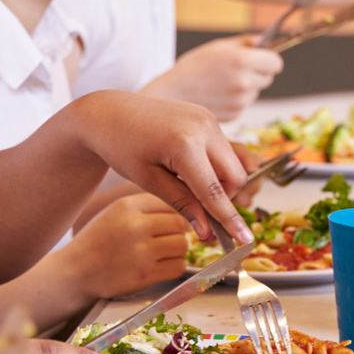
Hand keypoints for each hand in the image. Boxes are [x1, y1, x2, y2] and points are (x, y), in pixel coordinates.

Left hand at [64, 90, 252, 243]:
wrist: (109, 112)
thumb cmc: (122, 147)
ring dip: (218, 181)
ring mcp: (208, 118)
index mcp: (185, 144)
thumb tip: (207, 231)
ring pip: (231, 163)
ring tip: (185, 184)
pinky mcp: (207, 116)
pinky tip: (186, 168)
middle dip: (224, 198)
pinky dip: (212, 166)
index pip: (215, 191)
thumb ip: (182, 204)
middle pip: (235, 176)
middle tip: (200, 210)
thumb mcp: (149, 181)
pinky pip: (222, 149)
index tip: (244, 241)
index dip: (230, 219)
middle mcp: (204, 127)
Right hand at [64, 193, 189, 299]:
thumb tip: (184, 208)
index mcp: (127, 206)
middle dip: (178, 232)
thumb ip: (145, 207)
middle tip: (167, 240)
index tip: (171, 223)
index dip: (175, 213)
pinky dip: (174, 267)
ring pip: (182, 245)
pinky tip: (161, 266)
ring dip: (177, 251)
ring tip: (163, 253)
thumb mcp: (115, 212)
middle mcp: (135, 226)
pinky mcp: (146, 275)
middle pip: (180, 224)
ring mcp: (141, 251)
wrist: (75, 272)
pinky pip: (178, 266)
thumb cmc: (98, 241)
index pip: (170, 202)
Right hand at [151, 36, 284, 122]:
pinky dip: (236, 99)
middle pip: (268, 78)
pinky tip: (218, 94)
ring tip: (222, 82)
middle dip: (258, 72)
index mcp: (243, 61)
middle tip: (237, 69)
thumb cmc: (193, 67)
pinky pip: (245, 104)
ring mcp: (241, 101)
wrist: (172, 94)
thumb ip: (244, 42)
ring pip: (256, 91)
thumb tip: (263, 41)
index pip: (276, 63)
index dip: (269, 60)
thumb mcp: (217, 46)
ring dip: (247, 87)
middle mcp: (245, 82)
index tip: (262, 59)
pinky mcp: (236, 114)